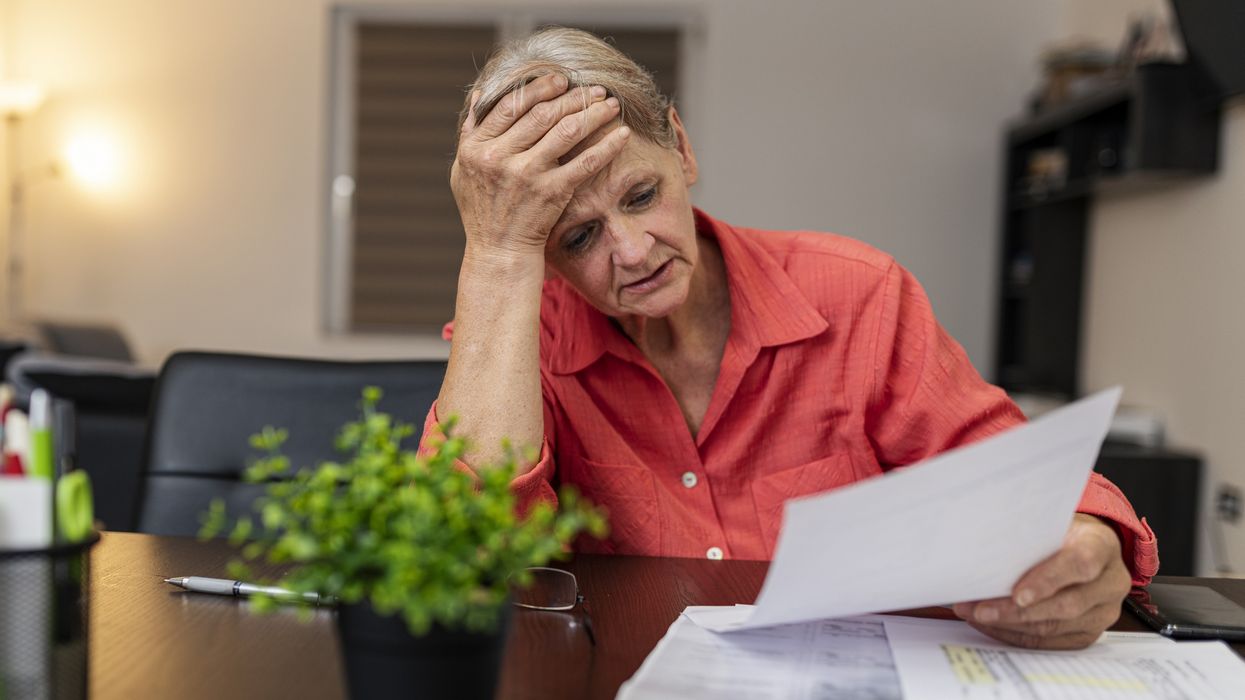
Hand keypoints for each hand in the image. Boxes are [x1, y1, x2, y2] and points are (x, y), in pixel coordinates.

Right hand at [450, 73, 630, 262]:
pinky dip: (606, 145)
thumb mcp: (464, 170)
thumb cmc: (482, 211)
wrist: (498, 252)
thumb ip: (469, 134)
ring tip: (610, 104)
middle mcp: (499, 157)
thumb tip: (477, 96)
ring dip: (593, 113)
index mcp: (476, 147)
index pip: (510, 105)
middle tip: (594, 89)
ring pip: (566, 130)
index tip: (560, 80)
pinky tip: (622, 134)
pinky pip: (585, 162)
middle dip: (573, 97)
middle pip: (542, 113)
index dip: (538, 88)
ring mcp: (527, 175)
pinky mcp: (552, 192)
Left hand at [952, 514, 1131, 649]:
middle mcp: (1110, 583)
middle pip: (1066, 605)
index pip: (1080, 564)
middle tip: (980, 609)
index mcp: (1103, 546)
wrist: (1087, 547)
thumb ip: (1028, 535)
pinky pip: (1051, 642)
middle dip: (1017, 611)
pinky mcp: (1089, 633)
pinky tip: (992, 625)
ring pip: (1055, 627)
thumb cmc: (1062, 533)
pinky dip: (1017, 635)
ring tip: (976, 615)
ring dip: (1010, 624)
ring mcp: (1104, 612)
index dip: (1048, 580)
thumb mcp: (1050, 523)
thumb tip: (983, 548)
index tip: (1017, 593)